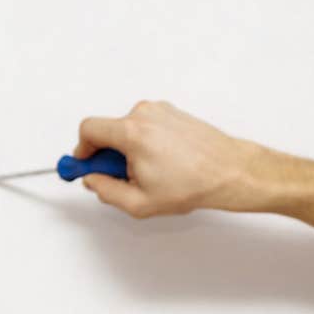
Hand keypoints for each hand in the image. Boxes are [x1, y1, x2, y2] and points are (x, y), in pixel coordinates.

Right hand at [73, 100, 258, 217]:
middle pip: (109, 130)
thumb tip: (93, 180)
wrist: (231, 171)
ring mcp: (162, 111)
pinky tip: (166, 164)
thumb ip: (106, 191)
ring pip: (130, 130)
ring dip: (131, 150)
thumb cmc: (194, 184)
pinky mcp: (174, 113)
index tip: (85, 164)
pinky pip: (148, 126)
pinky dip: (148, 143)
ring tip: (154, 174)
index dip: (82, 150)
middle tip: (124, 178)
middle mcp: (145, 114)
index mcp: (132, 132)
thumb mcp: (140, 202)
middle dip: (110, 155)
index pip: (89, 129)